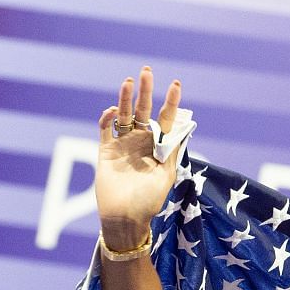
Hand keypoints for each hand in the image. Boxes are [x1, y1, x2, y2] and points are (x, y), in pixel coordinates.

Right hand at [95, 66, 181, 246]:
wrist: (125, 218)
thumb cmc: (148, 201)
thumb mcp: (166, 176)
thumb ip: (172, 152)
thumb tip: (183, 129)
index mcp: (158, 147)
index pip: (166, 119)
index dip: (171, 102)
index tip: (176, 84)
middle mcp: (141, 142)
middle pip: (143, 110)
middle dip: (145, 91)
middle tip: (147, 71)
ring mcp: (123, 144)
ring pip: (123, 115)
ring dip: (125, 98)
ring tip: (129, 81)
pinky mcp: (106, 151)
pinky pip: (106, 129)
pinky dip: (107, 118)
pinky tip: (113, 111)